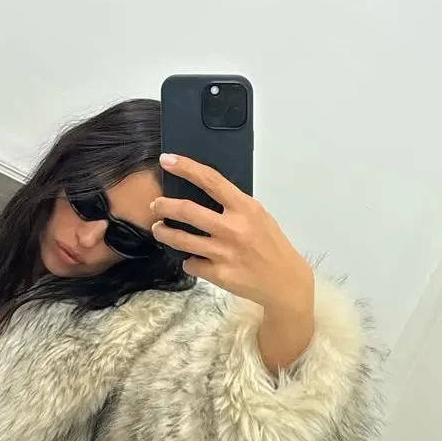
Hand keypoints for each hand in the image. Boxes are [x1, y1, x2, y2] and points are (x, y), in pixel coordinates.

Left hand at [151, 155, 314, 370]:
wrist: (285, 281)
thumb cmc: (271, 244)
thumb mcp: (259, 216)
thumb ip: (235, 204)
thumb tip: (204, 191)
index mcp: (245, 209)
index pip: (211, 180)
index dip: (186, 167)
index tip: (167, 160)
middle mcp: (233, 229)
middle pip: (187, 211)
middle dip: (164, 206)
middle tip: (156, 205)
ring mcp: (224, 253)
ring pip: (181, 240)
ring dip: (164, 233)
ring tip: (159, 229)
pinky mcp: (219, 274)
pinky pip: (191, 263)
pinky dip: (188, 260)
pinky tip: (192, 258)